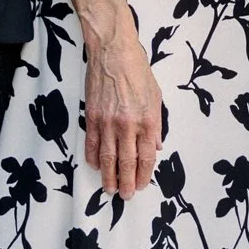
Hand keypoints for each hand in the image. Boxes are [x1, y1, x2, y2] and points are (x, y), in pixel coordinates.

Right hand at [85, 28, 163, 196]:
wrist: (113, 53)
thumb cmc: (137, 71)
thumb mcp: (156, 97)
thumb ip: (156, 124)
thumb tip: (156, 147)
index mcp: (147, 121)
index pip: (146, 156)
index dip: (144, 174)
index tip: (142, 185)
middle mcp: (127, 125)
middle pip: (126, 162)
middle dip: (127, 183)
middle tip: (126, 196)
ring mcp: (107, 122)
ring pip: (107, 158)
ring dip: (109, 176)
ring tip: (110, 189)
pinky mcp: (92, 117)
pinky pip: (91, 144)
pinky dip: (93, 158)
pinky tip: (95, 167)